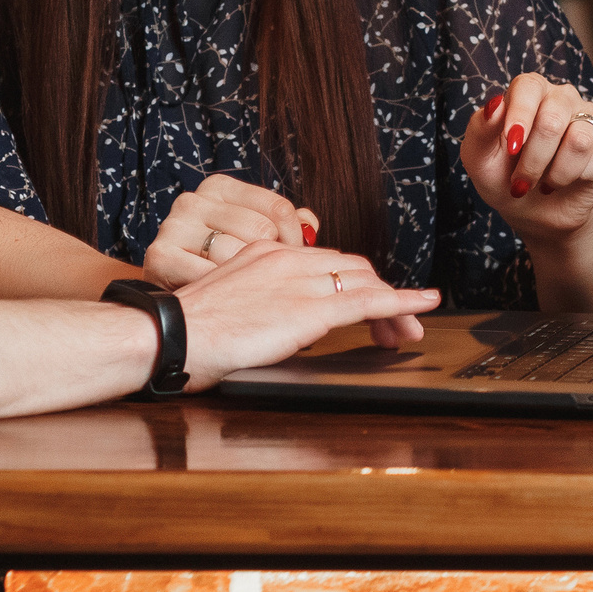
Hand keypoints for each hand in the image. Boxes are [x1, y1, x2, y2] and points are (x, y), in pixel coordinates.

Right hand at [142, 174, 315, 289]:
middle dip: (269, 262)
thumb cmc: (215, 266)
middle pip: (260, 231)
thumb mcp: (247, 236)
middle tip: (265, 281)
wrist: (169, 305)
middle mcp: (193, 201)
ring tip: (238, 289)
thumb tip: (310, 222)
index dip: (293, 239)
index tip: (292, 260)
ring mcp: (174, 226)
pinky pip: (210, 275)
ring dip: (244, 280)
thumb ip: (280, 225)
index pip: (278, 208)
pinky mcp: (160, 255)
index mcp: (219, 188)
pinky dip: (221, 291)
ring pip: (237, 254)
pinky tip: (221, 296)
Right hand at [171, 238, 441, 385]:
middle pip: (351, 269)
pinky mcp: (310, 308)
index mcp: (266, 255)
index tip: (365, 307)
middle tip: (394, 327)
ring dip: (394, 306)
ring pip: (364, 283)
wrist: (170, 336)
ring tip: (409, 330)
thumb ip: (255, 303)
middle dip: (380, 295)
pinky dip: (401, 302)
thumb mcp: (225, 305)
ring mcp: (300, 281)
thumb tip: (273, 323)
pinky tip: (422, 307)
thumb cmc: (186, 332)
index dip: (353, 284)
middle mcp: (287, 260)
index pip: (325, 262)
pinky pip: (368, 301)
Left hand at [463, 74, 592, 244]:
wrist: (535, 214)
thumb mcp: (479, 160)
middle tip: (521, 182)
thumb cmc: (503, 178)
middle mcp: (562, 98)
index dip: (520, 116)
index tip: (512, 147)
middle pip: (552, 120)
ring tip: (547, 182)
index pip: (528, 87)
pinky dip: (581, 177)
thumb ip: (480, 129)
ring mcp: (590, 118)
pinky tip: (572, 179)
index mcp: (529, 92)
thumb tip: (494, 104)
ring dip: (557, 173)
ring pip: (579, 139)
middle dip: (533, 161)